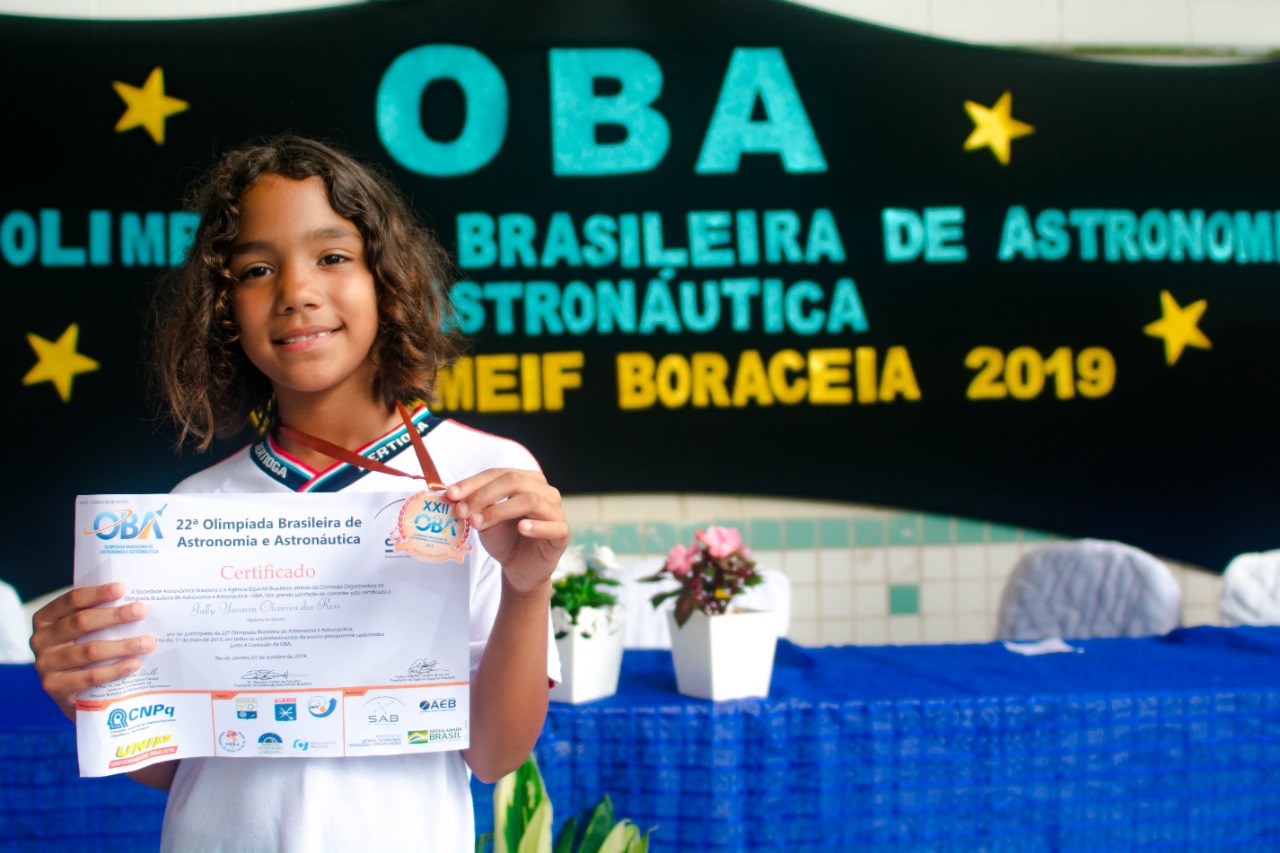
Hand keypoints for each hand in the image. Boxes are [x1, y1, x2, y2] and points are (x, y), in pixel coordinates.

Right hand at [30, 583, 154, 720]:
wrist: (74, 694)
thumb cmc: (85, 651)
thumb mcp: (86, 631)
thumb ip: (101, 617)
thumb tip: (136, 603)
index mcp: (46, 618)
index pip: (71, 601)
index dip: (96, 593)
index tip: (121, 588)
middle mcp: (40, 639)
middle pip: (80, 622)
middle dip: (114, 616)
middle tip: (141, 611)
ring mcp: (45, 665)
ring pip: (88, 650)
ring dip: (122, 645)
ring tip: (147, 642)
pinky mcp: (55, 688)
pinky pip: (90, 676)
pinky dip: (115, 669)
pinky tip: (134, 664)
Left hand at [446, 469, 567, 595]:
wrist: (519, 568)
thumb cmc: (504, 538)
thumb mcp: (484, 519)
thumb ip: (474, 506)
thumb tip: (450, 495)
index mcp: (526, 480)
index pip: (498, 473)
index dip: (473, 482)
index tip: (451, 494)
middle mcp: (544, 491)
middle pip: (514, 481)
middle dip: (484, 495)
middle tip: (462, 511)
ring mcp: (555, 511)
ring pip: (531, 500)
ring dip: (501, 510)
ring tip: (479, 523)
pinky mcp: (562, 533)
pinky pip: (553, 526)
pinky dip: (536, 526)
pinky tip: (521, 528)